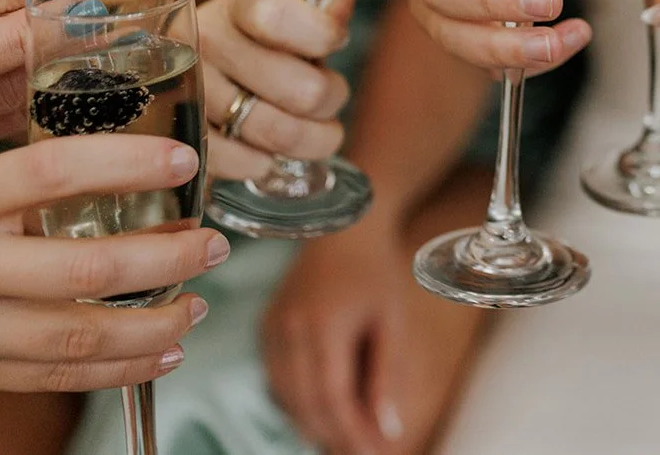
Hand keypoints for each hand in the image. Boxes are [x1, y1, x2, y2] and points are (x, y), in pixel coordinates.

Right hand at [0, 135, 227, 393]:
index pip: (50, 172)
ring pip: (78, 333)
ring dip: (155, 322)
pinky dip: (119, 368)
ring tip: (200, 301)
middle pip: (84, 267)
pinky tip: (164, 351)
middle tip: (213, 242)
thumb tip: (41, 32)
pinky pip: (53, 375)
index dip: (125, 164)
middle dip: (167, 257)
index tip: (184, 160)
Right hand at [198, 0, 356, 180]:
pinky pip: (239, 161)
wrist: (196, 64)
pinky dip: (266, 163)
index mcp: (237, 5)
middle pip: (300, 90)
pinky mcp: (180, 134)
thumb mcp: (289, 9)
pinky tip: (272, 151)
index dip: (320, 34)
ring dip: (313, 139)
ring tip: (319, 132)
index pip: (275, 17)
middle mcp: (206, 43)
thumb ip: (323, 6)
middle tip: (332, 97)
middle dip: (331, 98)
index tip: (337, 40)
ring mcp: (188, 90)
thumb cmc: (259, 38)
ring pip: (277, 132)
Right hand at [262, 219, 475, 453]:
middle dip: (336, 438)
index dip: (353, 435)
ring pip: (288, 400)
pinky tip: (326, 413)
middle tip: (366, 454)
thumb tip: (388, 430)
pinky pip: (278, 382)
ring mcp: (271, 330)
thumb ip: (388, 376)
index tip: (377, 453)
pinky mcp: (265, 330)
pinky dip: (301, 405)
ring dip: (317, 427)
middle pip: (307, 406)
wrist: (344, 228)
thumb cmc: (376, 271)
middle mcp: (288, 330)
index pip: (333, 399)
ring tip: (350, 440)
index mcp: (322, 325)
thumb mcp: (394, 321)